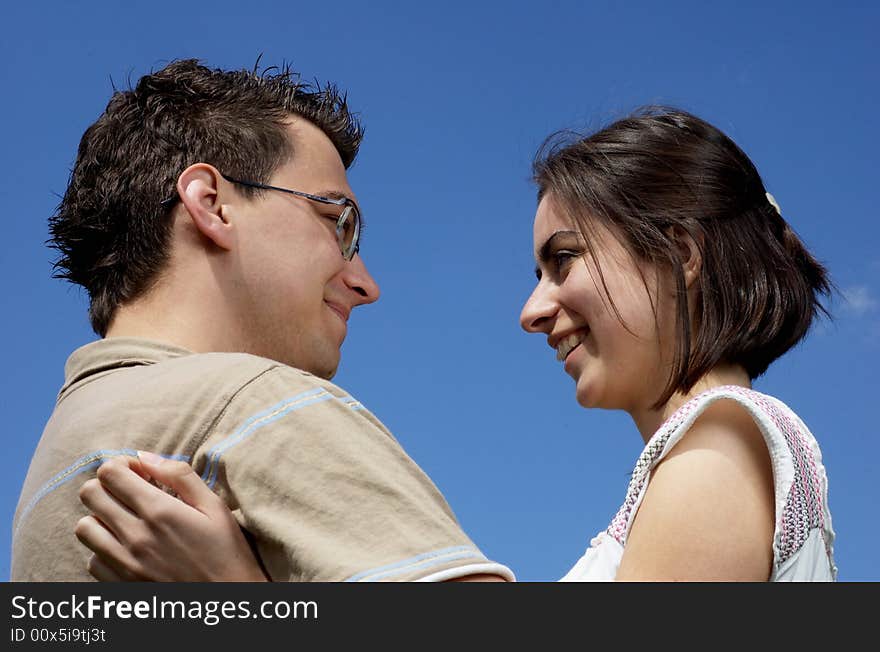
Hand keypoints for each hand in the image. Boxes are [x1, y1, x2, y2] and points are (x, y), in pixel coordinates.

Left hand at [75, 452, 267, 581]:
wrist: (227, 600)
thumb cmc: (227, 552)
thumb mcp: (214, 507)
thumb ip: (180, 476)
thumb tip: (146, 457)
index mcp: (160, 511)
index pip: (110, 473)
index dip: (121, 464)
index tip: (139, 472)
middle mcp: (135, 536)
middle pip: (90, 495)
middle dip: (108, 485)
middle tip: (130, 491)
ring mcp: (124, 564)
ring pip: (83, 527)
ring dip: (100, 517)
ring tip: (124, 519)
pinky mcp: (120, 586)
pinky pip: (92, 559)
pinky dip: (104, 548)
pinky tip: (127, 546)